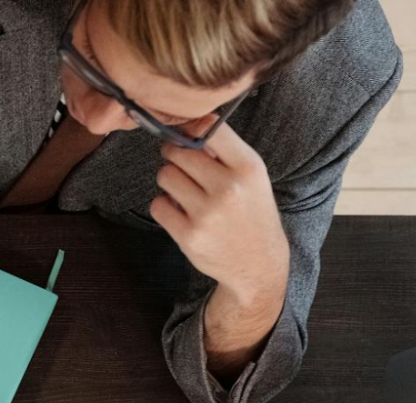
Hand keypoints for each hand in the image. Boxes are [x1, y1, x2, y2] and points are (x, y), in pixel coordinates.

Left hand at [149, 123, 288, 313]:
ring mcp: (206, 213)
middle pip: (179, 153)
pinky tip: (179, 211)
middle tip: (181, 164)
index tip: (186, 135)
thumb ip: (225, 151)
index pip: (210, 129)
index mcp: (248, 167)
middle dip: (175, 155)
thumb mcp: (252, 176)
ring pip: (165, 176)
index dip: (190, 128)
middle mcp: (228, 188)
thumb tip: (186, 126)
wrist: (257, 262)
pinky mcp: (188, 235)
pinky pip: (158, 205)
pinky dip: (164, 206)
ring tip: (184, 190)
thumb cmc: (252, 212)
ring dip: (169, 181)